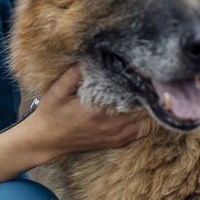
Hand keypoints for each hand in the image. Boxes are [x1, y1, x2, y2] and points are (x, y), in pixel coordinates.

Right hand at [26, 64, 144, 158]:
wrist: (46, 140)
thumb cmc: (51, 113)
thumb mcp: (57, 91)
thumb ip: (74, 75)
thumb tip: (90, 57)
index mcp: (99, 112)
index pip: (132, 98)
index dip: (143, 84)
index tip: (146, 72)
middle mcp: (111, 127)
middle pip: (145, 110)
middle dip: (150, 95)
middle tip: (153, 80)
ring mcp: (115, 137)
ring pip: (146, 123)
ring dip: (150, 108)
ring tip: (150, 93)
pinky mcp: (115, 142)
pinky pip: (140, 133)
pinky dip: (146, 121)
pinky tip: (144, 109)